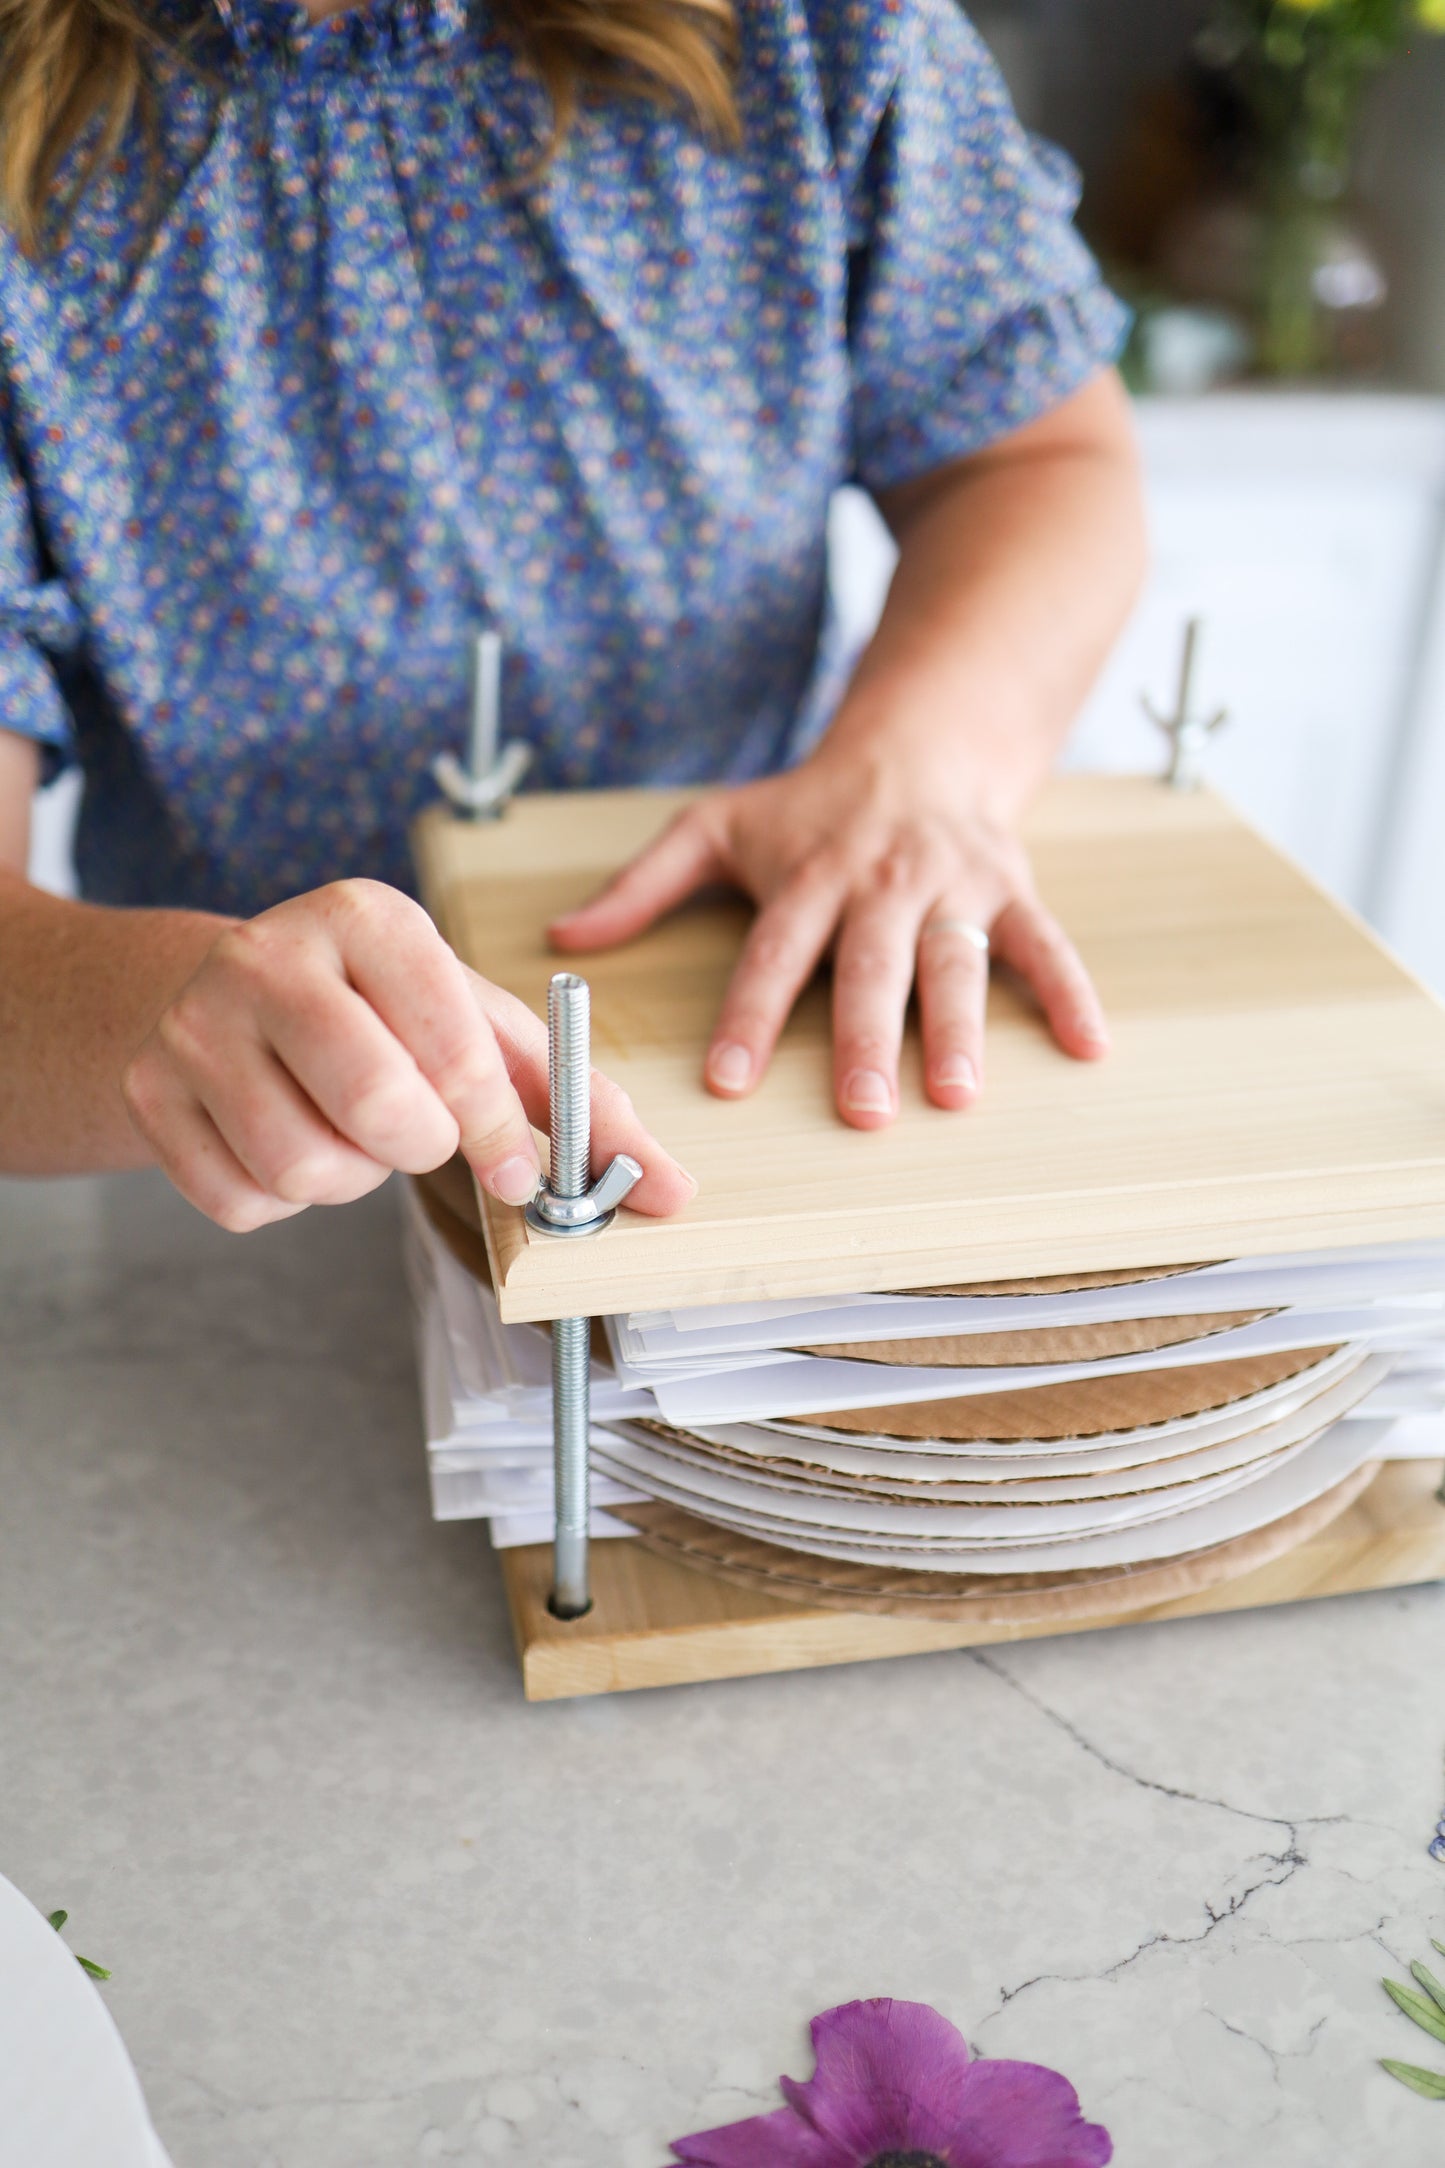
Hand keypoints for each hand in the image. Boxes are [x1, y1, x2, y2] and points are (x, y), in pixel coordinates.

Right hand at [122, 880, 694, 1231]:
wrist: (226, 993)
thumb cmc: (382, 1012)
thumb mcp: (481, 1025)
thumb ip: (580, 1103)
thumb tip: (675, 1190)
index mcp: (366, 916)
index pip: (452, 1044)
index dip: (495, 1126)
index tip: (516, 1169)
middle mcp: (268, 955)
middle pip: (377, 1112)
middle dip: (418, 1147)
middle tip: (415, 1129)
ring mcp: (195, 1024)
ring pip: (305, 1170)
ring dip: (351, 1178)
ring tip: (347, 1127)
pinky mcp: (149, 1093)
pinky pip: (243, 1202)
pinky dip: (283, 1200)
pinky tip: (288, 1138)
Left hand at [549, 755, 1106, 1129]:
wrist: (920, 741)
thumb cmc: (808, 805)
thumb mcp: (714, 826)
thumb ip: (641, 886)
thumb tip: (561, 937)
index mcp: (806, 876)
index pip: (772, 955)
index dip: (750, 1016)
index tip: (732, 1080)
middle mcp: (880, 882)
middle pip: (870, 967)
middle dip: (864, 1038)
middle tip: (860, 1111)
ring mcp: (951, 886)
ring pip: (955, 961)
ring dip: (960, 1028)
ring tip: (956, 1094)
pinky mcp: (1009, 890)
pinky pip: (1046, 945)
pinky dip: (1071, 993)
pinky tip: (1089, 1048)